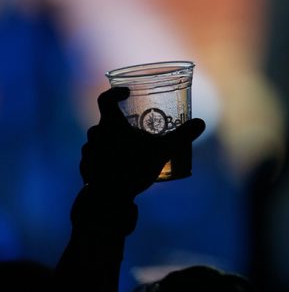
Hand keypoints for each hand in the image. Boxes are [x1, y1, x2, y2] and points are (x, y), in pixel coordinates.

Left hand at [80, 87, 205, 198]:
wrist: (107, 200)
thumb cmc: (133, 169)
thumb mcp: (162, 151)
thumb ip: (182, 136)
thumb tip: (201, 123)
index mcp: (109, 124)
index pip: (106, 98)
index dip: (115, 92)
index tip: (126, 92)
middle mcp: (94, 135)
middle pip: (105, 122)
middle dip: (118, 125)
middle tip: (133, 131)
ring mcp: (87, 153)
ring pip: (98, 142)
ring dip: (109, 144)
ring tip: (126, 153)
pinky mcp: (85, 170)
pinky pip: (93, 159)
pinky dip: (103, 161)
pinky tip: (114, 171)